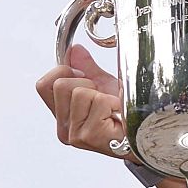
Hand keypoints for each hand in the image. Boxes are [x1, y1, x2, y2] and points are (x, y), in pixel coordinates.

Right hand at [34, 44, 126, 158]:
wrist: (144, 137)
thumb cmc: (125, 118)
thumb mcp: (102, 88)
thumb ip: (87, 69)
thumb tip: (74, 51)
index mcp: (62, 117)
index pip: (43, 85)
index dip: (63, 72)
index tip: (83, 77)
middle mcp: (64, 129)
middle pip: (60, 85)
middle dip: (86, 83)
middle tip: (102, 98)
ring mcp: (75, 134)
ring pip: (80, 92)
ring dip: (102, 95)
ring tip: (112, 108)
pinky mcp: (89, 136)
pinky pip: (99, 101)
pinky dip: (113, 102)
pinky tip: (118, 114)